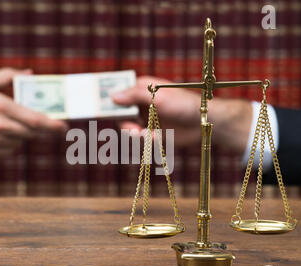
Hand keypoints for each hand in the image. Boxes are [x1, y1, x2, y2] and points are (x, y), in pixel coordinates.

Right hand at [0, 68, 67, 156]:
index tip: (64, 127)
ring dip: (25, 135)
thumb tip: (30, 74)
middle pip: (32, 134)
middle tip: (54, 128)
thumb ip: (9, 76)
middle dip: (45, 131)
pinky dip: (11, 143)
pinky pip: (8, 150)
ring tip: (17, 125)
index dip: (53, 125)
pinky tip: (3, 133)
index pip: (35, 120)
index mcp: (0, 107)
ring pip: (21, 142)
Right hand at [112, 76, 252, 154]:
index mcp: (141, 89)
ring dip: (134, 134)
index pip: (118, 92)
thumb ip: (134, 95)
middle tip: (133, 129)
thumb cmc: (182, 103)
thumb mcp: (157, 96)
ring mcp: (146, 118)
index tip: (97, 108)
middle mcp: (141, 103)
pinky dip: (144, 141)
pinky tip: (156, 139)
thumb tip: (112, 96)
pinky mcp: (151, 133)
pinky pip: (139, 139)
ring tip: (146, 136)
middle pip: (119, 114)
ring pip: (127, 128)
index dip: (108, 100)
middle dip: (124, 123)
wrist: (202, 122)